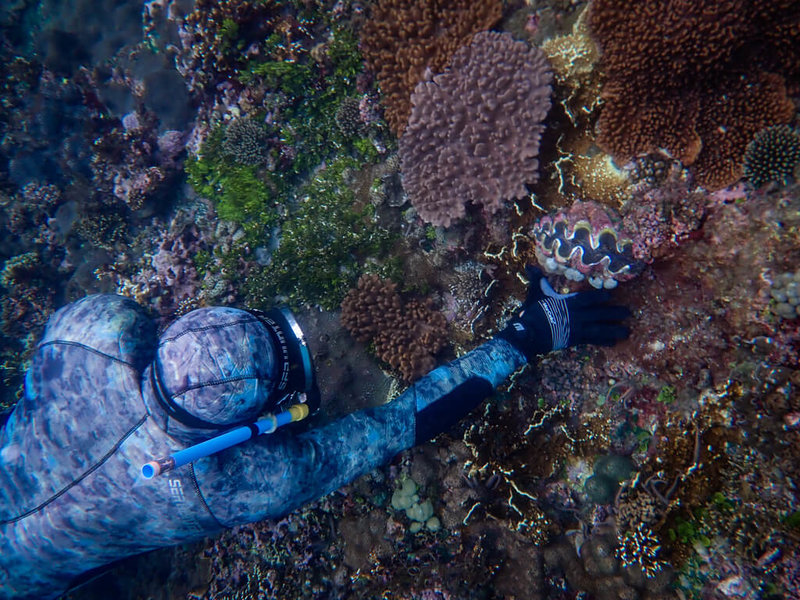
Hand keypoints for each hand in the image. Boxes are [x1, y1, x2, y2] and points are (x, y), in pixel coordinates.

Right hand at [496, 266, 629, 359]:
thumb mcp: (535, 294)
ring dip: (613, 330)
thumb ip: (538, 280)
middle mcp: (575, 316)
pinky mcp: (574, 341)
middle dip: (614, 313)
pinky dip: (602, 342)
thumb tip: (529, 266)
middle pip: (598, 314)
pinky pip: (591, 341)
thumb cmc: (532, 313)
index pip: (587, 298)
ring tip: (626, 331)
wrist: (529, 334)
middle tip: (628, 312)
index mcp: (567, 303)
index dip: (599, 296)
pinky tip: (613, 343)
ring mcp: (576, 329)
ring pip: (599, 329)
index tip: (610, 295)